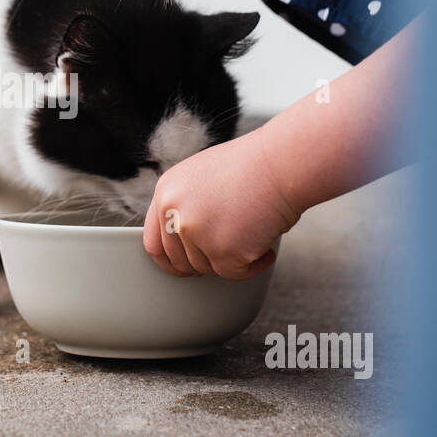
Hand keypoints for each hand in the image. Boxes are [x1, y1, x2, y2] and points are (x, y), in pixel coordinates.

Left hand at [142, 124, 298, 279]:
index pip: (153, 242)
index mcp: (166, 192)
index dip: (170, 260)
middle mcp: (174, 212)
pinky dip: (254, 265)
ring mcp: (195, 232)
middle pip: (180, 262)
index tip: (185, 267)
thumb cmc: (254, 167)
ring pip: (207, 269)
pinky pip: (234, 274)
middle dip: (205, 263)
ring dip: (232, 260)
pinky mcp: (221, 250)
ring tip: (253, 234)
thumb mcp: (202, 178)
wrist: (283, 163)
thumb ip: (185, 205)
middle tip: (229, 253)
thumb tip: (184, 239)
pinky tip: (265, 246)